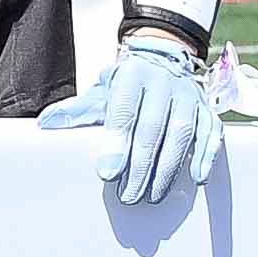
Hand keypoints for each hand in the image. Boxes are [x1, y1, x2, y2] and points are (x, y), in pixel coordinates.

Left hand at [39, 34, 218, 205]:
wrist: (160, 61)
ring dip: (168, 168)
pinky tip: (196, 179)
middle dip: (140, 165)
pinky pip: (212, 132)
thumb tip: (45, 124)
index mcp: (132, 76)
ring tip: (152, 195)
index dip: (115, 143)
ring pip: (182, 133)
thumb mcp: (99, 92)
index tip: (106, 174)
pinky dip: (206, 155)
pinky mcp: (207, 108)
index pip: (123, 112)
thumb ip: (76, 110)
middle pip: (153, 128)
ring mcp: (189, 95)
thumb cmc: (124, 86)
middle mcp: (164, 82)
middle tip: (128, 195)